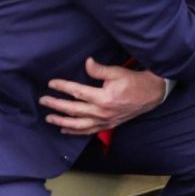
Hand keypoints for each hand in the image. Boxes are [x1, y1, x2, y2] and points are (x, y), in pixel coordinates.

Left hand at [39, 57, 166, 134]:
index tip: (52, 83)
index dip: (63, 87)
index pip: (78, 92)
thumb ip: (99, 70)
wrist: (151, 94)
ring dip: (62, 121)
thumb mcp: (117, 72)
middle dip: (56, 105)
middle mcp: (102, 112)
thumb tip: (87, 63)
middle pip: (74, 110)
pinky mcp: (108, 125)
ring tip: (49, 118)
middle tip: (43, 101)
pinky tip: (65, 130)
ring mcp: (105, 121)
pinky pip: (88, 131)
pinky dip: (75, 132)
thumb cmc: (134, 82)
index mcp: (104, 98)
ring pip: (78, 124)